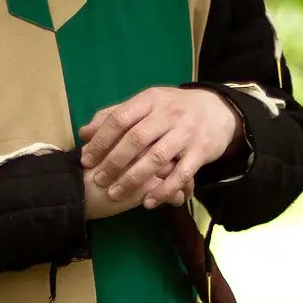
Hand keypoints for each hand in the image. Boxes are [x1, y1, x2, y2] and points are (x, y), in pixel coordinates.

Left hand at [78, 86, 239, 210]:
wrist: (218, 111)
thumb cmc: (173, 110)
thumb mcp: (146, 104)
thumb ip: (116, 116)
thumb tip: (84, 133)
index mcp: (150, 100)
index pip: (120, 118)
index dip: (101, 140)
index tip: (86, 160)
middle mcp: (168, 114)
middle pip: (136, 139)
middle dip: (114, 162)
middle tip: (98, 181)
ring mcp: (186, 133)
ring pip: (157, 158)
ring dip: (134, 178)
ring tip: (115, 194)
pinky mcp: (201, 152)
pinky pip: (181, 174)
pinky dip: (164, 190)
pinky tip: (148, 202)